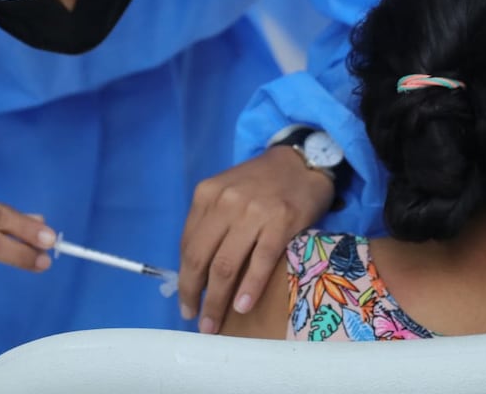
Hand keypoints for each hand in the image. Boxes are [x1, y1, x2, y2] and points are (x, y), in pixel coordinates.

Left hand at [178, 146, 333, 333]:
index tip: (186, 300)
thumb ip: (211, 222)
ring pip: (225, 265)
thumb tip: (197, 270)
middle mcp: (225, 202)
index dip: (184, 277)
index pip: (187, 244)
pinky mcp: (280, 223)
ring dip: (216, 301)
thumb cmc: (261, 182)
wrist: (302, 162)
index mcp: (206, 194)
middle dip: (193, 294)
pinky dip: (249, 288)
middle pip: (200, 258)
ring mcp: (253, 213)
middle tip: (195, 319)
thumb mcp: (227, 192)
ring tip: (213, 323)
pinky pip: (259, 262)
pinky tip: (243, 306)